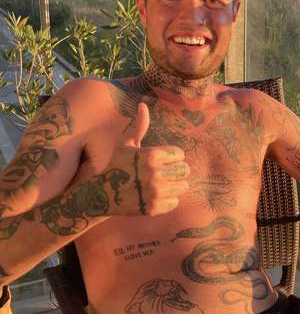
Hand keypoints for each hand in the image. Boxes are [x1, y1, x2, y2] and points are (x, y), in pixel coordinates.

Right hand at [102, 101, 189, 216]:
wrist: (102, 195)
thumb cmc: (117, 166)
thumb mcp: (126, 145)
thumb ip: (139, 126)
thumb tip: (143, 105)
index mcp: (151, 155)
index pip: (180, 154)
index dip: (171, 157)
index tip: (160, 160)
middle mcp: (155, 173)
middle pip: (185, 170)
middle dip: (176, 171)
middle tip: (162, 173)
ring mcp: (155, 192)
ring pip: (183, 187)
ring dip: (174, 186)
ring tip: (159, 184)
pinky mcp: (154, 208)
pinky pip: (175, 202)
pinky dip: (168, 201)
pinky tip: (154, 197)